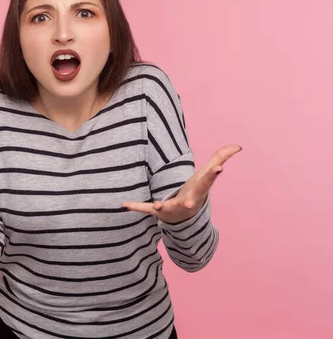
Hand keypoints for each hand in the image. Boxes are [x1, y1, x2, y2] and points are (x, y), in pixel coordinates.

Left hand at [121, 144, 241, 223]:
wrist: (185, 217)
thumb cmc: (196, 191)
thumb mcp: (207, 175)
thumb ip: (220, 157)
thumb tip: (238, 145)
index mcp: (199, 190)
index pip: (208, 181)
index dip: (213, 174)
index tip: (219, 168)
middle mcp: (188, 201)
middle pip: (190, 200)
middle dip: (190, 202)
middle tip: (189, 204)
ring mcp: (173, 208)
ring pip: (168, 208)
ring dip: (163, 207)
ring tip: (158, 205)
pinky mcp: (158, 211)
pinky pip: (146, 209)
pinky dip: (136, 207)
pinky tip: (124, 205)